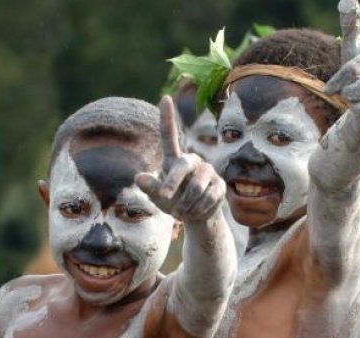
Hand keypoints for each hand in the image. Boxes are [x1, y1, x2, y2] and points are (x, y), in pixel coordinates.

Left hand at [134, 96, 225, 222]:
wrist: (196, 218)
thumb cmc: (173, 203)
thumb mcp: (157, 197)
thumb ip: (150, 187)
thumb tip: (139, 177)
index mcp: (174, 159)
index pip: (169, 135)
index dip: (167, 117)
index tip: (165, 98)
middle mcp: (192, 161)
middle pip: (182, 165)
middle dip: (172, 183)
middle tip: (164, 198)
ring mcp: (208, 171)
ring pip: (196, 185)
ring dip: (185, 203)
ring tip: (180, 213)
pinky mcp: (220, 184)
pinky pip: (209, 197)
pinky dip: (198, 209)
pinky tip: (195, 213)